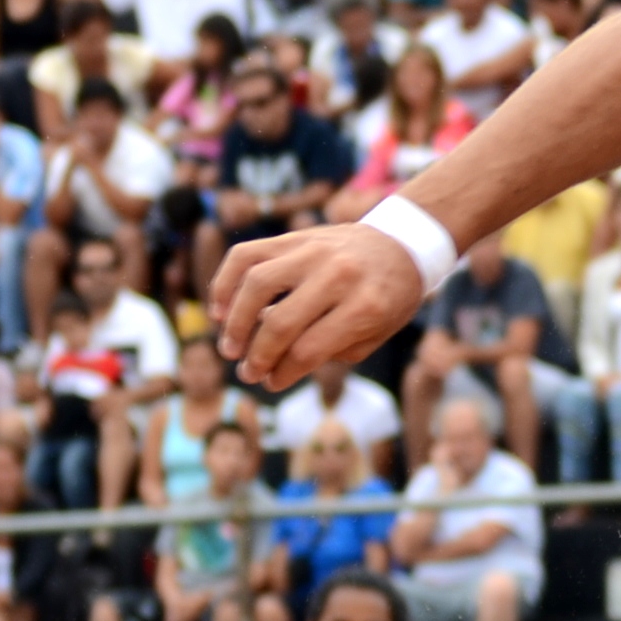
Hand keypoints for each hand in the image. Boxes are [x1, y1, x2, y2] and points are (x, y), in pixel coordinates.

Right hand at [214, 220, 426, 388]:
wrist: (401, 245)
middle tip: (247, 374)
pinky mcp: (293, 237)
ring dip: (235, 321)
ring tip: (230, 348)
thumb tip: (276, 366)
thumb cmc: (387, 299)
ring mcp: (312, 250)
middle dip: (258, 356)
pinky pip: (246, 255)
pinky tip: (219, 310)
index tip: (271, 383)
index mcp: (365, 306)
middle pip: (281, 322)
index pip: (309, 349)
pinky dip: (225, 282)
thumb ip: (330, 351)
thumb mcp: (375, 334)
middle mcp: (338, 274)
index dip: (283, 373)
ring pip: (257, 284)